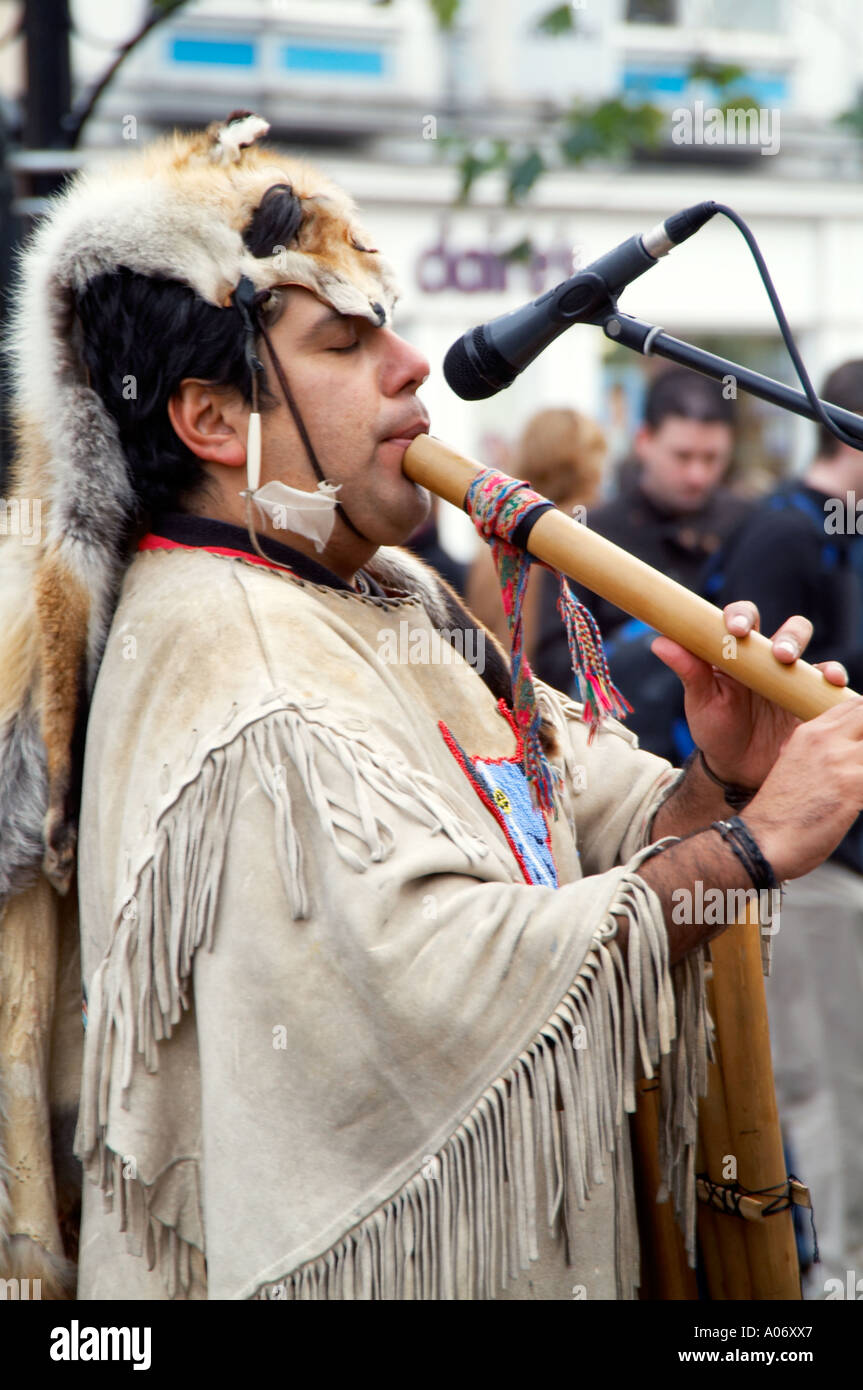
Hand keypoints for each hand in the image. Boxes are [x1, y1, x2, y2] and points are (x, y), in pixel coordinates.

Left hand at [650, 602, 848, 787]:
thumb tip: (660, 641)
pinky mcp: (809, 698)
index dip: (742, 616)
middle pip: (787, 630)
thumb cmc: (715, 729)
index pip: (743, 619)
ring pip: (810, 652)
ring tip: (792, 665)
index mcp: (737, 652)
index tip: (737, 629)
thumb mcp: (701, 702)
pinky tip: (830, 682)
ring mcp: (792, 678)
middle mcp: (768, 659)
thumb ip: (688, 671)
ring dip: (806, 653)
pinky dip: (832, 677)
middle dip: (787, 635)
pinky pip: (826, 683)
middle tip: (777, 653)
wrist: (737, 768)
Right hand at [743, 697, 862, 879]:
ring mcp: (841, 759)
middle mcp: (826, 739)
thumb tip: (842, 762)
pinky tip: (861, 802)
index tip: (862, 742)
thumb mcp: (792, 767)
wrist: (761, 842)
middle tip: (861, 763)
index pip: (852, 706)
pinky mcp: (853, 784)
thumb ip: (818, 755)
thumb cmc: (778, 815)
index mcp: (808, 733)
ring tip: (858, 785)